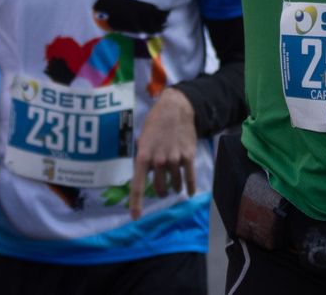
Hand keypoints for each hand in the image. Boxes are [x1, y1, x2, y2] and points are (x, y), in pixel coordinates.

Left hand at [129, 87, 196, 219]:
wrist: (175, 108)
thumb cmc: (155, 123)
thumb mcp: (142, 138)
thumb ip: (142, 157)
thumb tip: (142, 172)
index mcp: (143, 156)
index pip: (137, 185)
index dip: (136, 203)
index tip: (135, 217)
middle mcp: (158, 160)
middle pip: (158, 187)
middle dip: (159, 191)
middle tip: (161, 190)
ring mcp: (174, 159)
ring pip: (174, 183)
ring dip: (174, 187)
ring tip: (174, 187)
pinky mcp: (188, 156)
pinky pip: (189, 178)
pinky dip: (190, 187)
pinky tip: (190, 193)